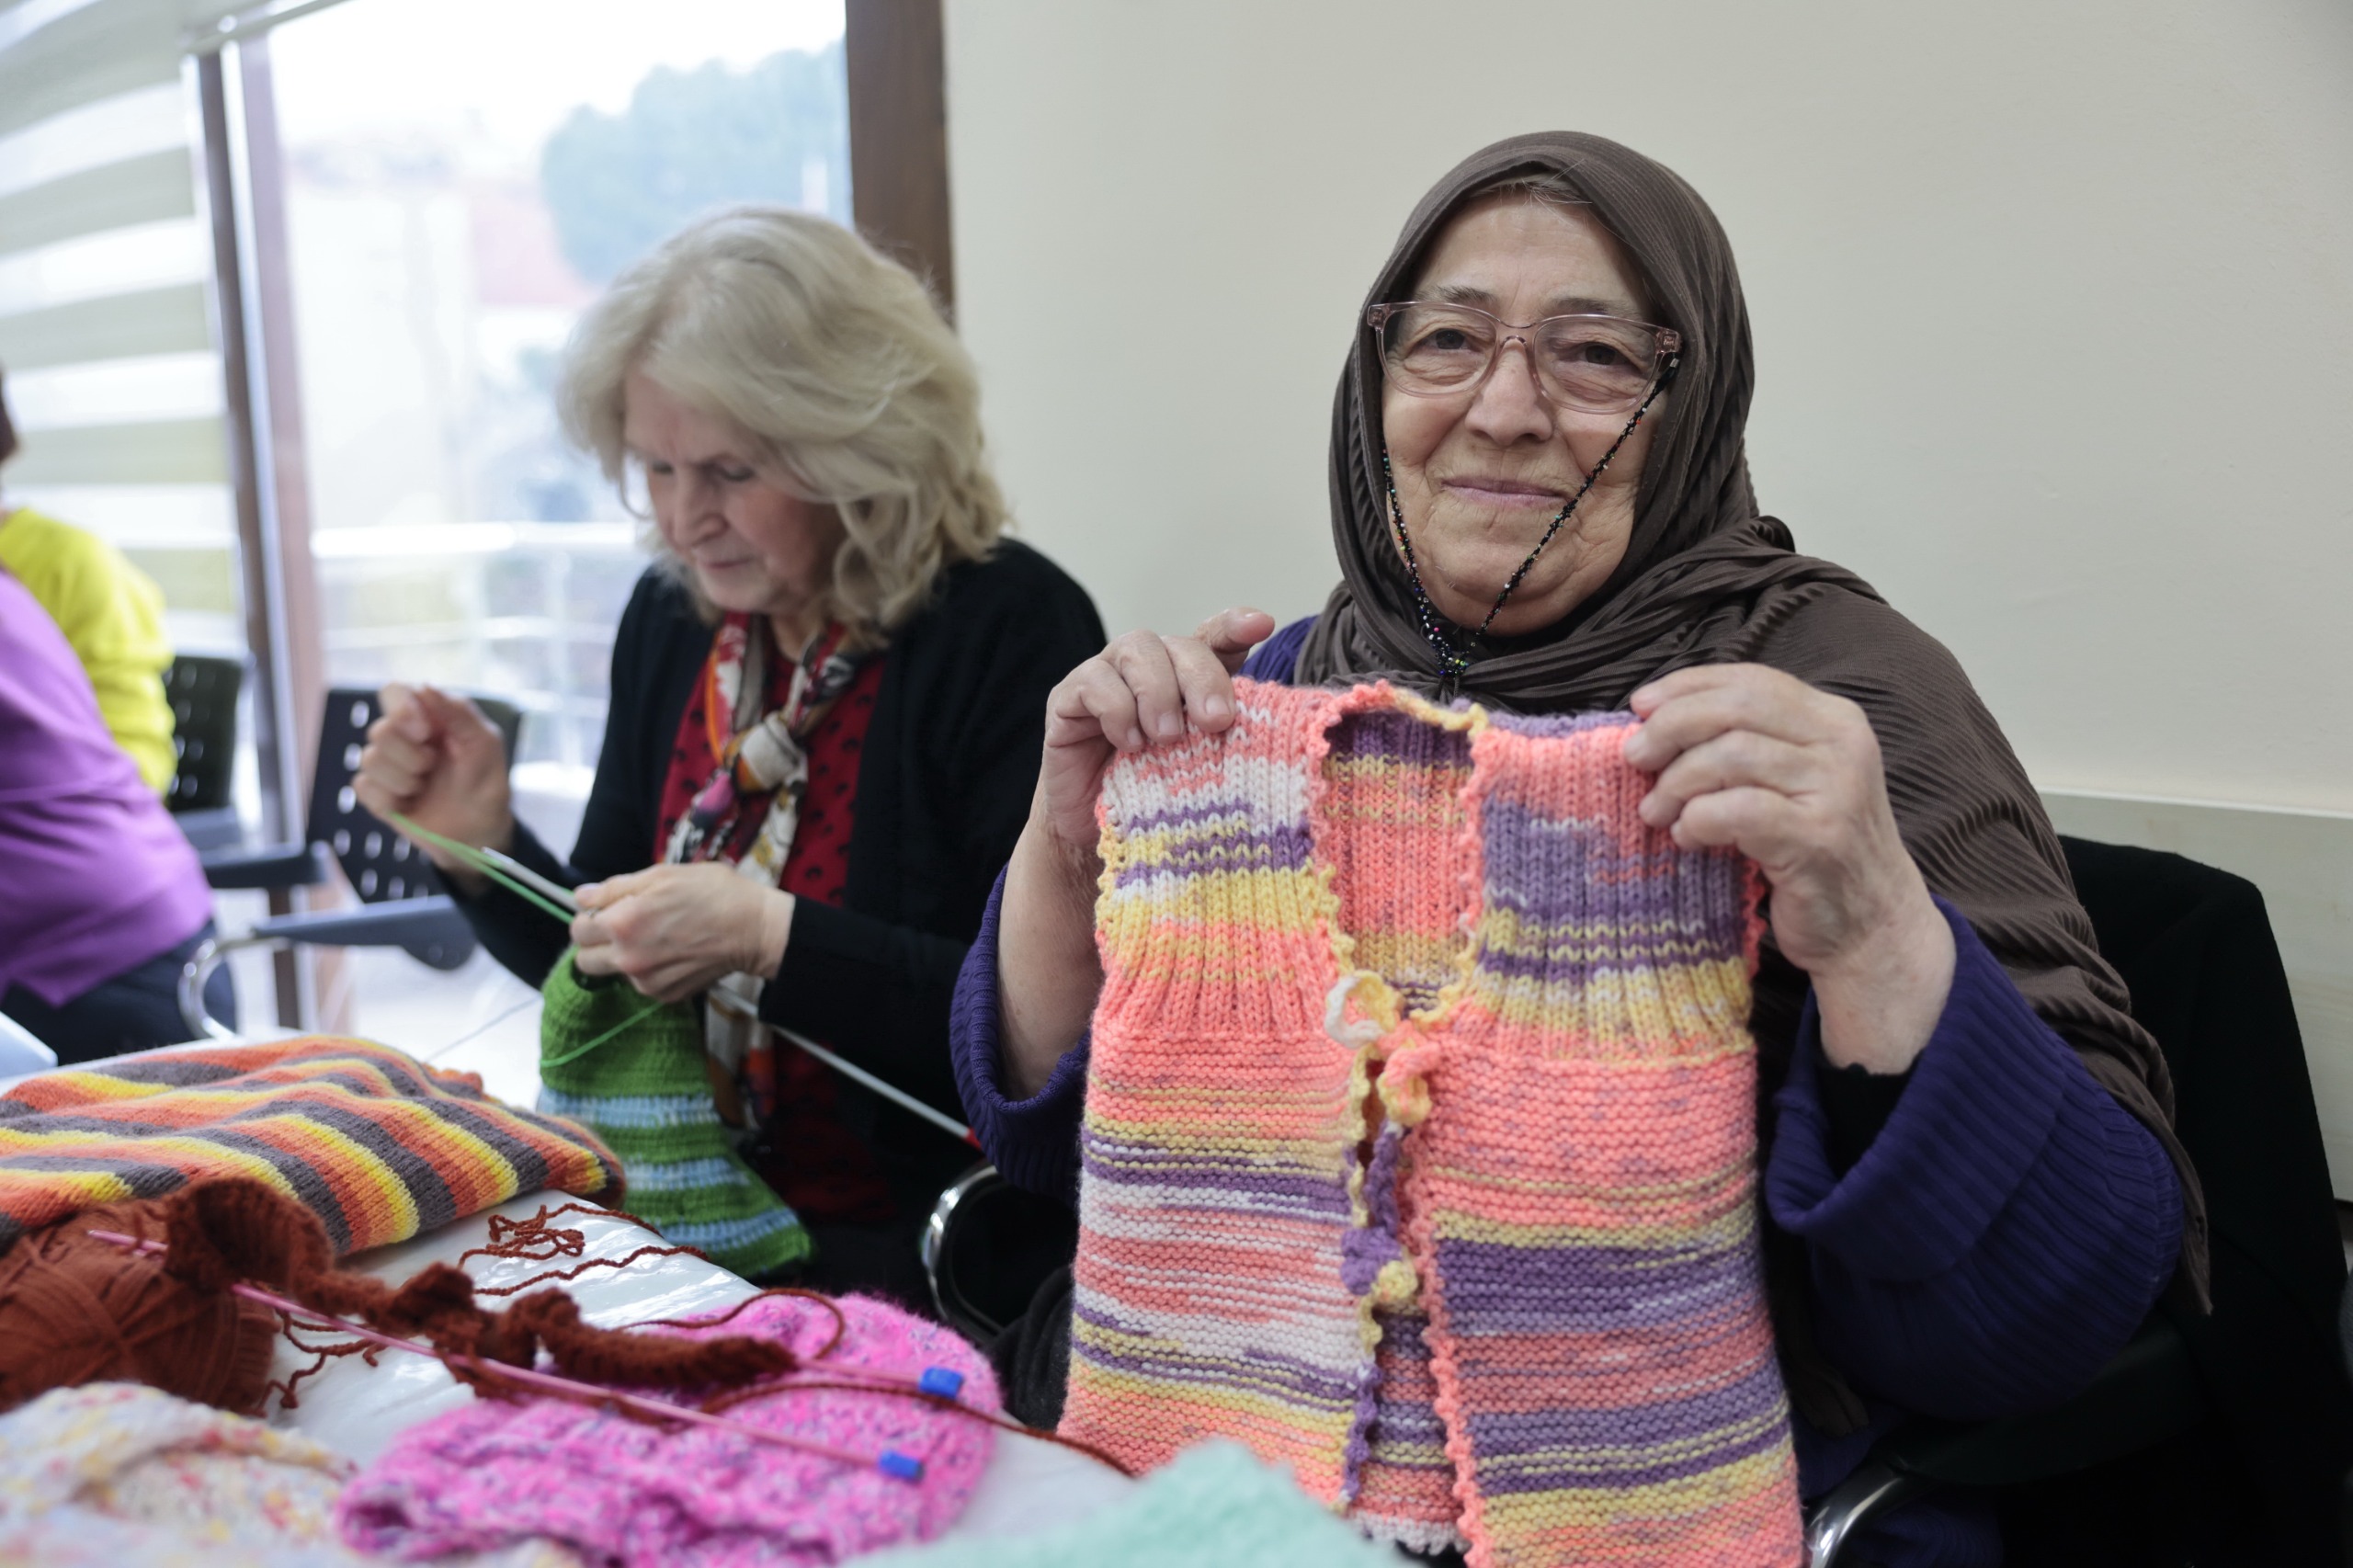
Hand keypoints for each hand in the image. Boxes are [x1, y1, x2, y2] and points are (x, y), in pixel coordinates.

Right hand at [353, 684, 513, 884]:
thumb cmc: (486, 783)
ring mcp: (387, 766)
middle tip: (431, 767)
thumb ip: (460, 712)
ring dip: (403, 778)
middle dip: (409, 754)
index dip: (401, 708)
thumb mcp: (485, 744)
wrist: (479, 833)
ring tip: (423, 787)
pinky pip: (363, 786)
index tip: (424, 732)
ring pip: (369, 758)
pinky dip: (389, 798)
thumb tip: (424, 686)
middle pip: (379, 729)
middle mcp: (402, 737)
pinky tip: (408, 804)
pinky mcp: (377, 794)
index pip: (393, 692)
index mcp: (427, 717)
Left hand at [570, 864, 794, 1002]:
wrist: (755, 929)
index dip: (590, 916)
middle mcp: (627, 958)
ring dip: (624, 957)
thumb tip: (580, 897)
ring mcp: (645, 982)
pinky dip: (650, 970)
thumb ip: (614, 888)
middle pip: (584, 960)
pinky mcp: (664, 996)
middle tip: (623, 927)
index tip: (607, 910)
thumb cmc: (713, 893)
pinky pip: (642, 983)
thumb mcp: (662, 875)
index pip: (577, 928)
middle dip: (596, 944)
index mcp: (621, 923)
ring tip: (658, 937)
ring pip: (614, 972)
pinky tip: (674, 952)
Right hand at [1036, 607, 1275, 873]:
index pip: (1214, 638)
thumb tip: (1278, 726)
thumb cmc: (1159, 799)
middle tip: (1215, 721)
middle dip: (1202, 677)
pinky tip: (1128, 742)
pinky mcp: (1068, 699)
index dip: (1235, 626)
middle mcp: (1149, 669)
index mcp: (1187, 680)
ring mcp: (1106, 677)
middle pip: (1179, 644)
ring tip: (1166, 738)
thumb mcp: (1204, 768)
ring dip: (1157, 691)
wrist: (1100, 837)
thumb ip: (1230, 737)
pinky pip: (1093, 681)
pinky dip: (1116, 708)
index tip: (1261, 625)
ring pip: (1135, 649)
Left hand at [1623, 664, 1953, 1073]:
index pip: (1751, 679)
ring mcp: (1836, 790)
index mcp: (1834, 719)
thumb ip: (1744, 744)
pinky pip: (1735, 811)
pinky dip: (1697, 820)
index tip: (1640, 707)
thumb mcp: (1789, 782)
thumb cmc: (1814, 851)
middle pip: (1736, 709)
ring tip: (1658, 812)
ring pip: (1731, 755)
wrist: (1874, 926)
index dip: (1687, 687)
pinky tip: (1688, 838)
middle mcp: (1842, 745)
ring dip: (1677, 782)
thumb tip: (1653, 720)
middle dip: (1671, 728)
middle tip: (1635, 759)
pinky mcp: (1818, 838)